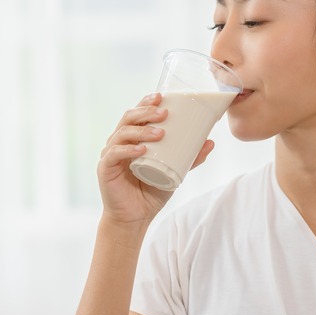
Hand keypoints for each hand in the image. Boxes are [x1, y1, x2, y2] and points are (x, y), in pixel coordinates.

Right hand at [97, 93, 215, 224]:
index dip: (146, 102)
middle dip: (146, 112)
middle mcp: (119, 142)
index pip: (137, 114)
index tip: (162, 97)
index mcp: (133, 138)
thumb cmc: (152, 191)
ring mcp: (110, 154)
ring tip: (160, 133)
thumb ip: (191, 158)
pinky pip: (114, 154)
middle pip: (129, 118)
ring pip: (122, 133)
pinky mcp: (105, 168)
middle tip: (164, 114)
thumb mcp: (176, 172)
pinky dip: (127, 149)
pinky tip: (141, 149)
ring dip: (141, 130)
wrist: (135, 217)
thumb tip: (211, 142)